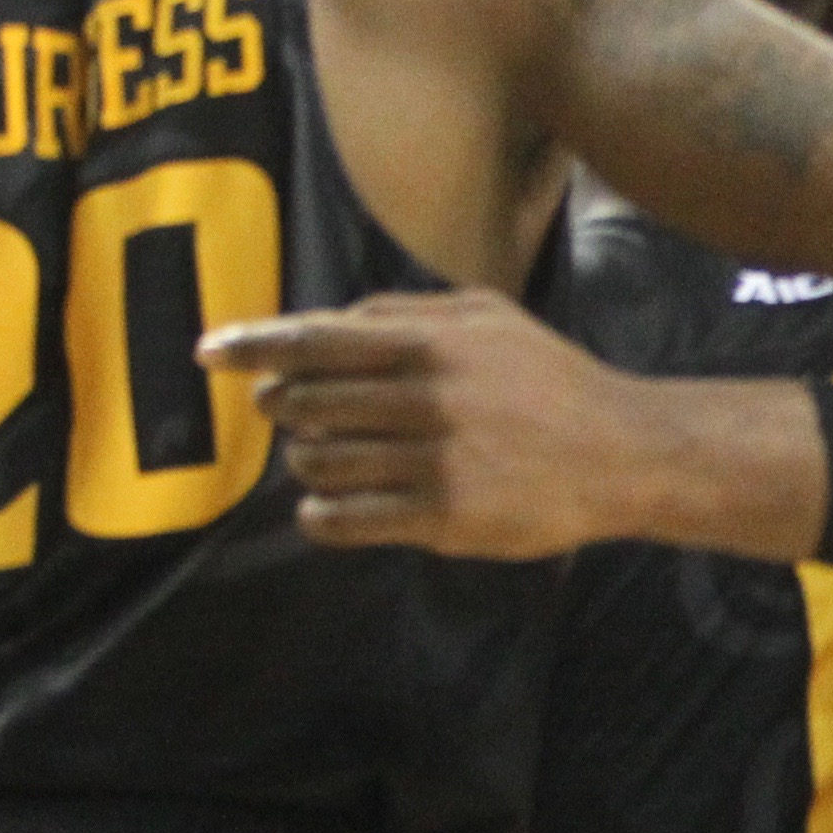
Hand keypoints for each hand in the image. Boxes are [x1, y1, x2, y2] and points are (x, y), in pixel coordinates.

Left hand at [206, 293, 682, 559]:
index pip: (316, 340)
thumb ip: (408, 311)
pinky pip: (341, 520)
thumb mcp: (489, 318)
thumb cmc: (551, 381)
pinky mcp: (441, 518)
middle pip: (305, 404)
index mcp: (432, 343)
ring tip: (330, 460)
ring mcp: (432, 462)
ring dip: (307, 462)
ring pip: (316, 464)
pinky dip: (320, 515)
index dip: (253, 344)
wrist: (624, 453)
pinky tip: (333, 508)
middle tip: (297, 415)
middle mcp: (426, 399)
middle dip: (286, 409)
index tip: (209, 353)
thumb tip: (328, 323)